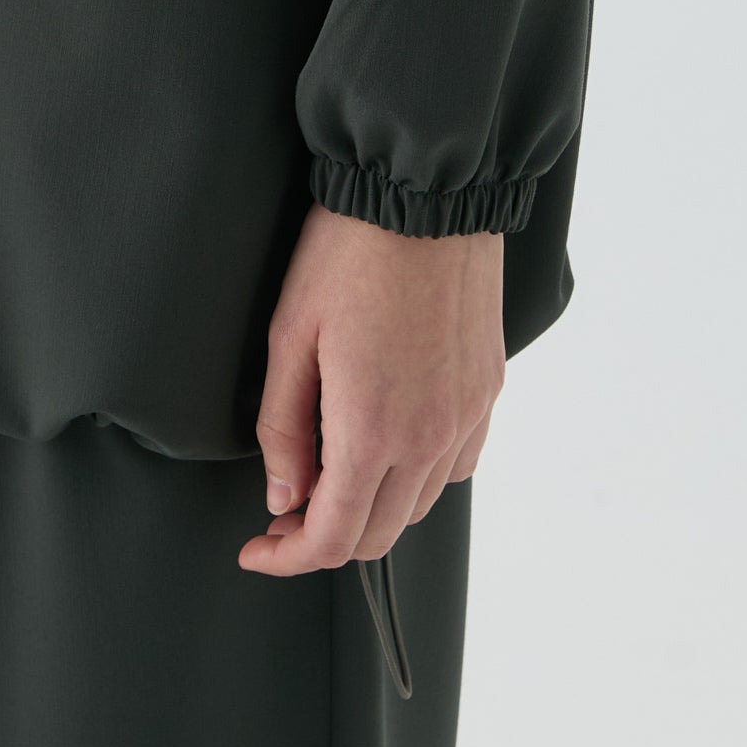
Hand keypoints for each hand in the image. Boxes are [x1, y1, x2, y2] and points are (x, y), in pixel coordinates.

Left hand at [240, 206, 503, 574]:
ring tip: (333, 472)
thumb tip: (283, 495)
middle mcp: (428, 438)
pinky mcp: (487, 390)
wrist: (424, 190)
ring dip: (373, 508)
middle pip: (377, 534)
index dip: (288, 556)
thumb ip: (283, 427)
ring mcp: (466, 416)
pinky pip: (456, 464)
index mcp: (372, 430)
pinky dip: (418, 476)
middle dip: (325, 538)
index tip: (259, 547)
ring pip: (418, 506)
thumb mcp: (289, 334)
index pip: (333, 538)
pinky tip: (389, 444)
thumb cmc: (347, 250)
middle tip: (286, 509)